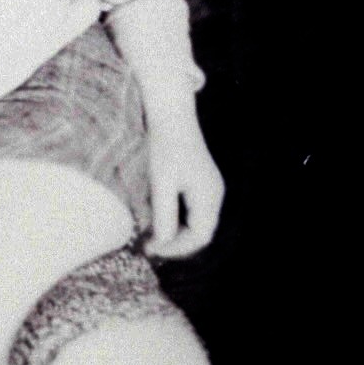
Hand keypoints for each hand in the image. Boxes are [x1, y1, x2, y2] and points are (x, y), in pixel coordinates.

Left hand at [144, 107, 224, 258]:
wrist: (171, 114)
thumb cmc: (165, 145)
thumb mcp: (162, 182)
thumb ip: (164, 214)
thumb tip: (162, 243)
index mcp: (209, 196)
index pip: (200, 237)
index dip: (177, 248)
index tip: (152, 250)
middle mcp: (214, 194)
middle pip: (200, 231)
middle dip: (175, 242)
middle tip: (149, 246)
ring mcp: (208, 187)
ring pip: (195, 221)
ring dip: (175, 231)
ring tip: (150, 235)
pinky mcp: (200, 180)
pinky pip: (191, 208)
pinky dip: (176, 217)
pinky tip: (157, 216)